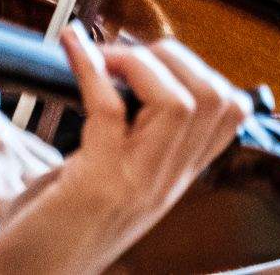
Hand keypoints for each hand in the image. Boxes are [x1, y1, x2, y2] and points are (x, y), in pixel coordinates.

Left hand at [0, 26, 250, 273]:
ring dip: (138, 61)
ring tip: (104, 56)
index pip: (229, 114)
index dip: (198, 67)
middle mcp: (164, 182)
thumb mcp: (108, 180)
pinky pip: (109, 106)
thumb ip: (126, 140)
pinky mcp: (97, 181)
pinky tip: (72, 48)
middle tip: (128, 52)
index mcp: (171, 178)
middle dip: (173, 56)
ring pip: (178, 102)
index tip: (154, 55)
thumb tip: (117, 75)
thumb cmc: (50, 231)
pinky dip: (89, 64)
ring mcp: (136, 184)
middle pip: (214, 99)